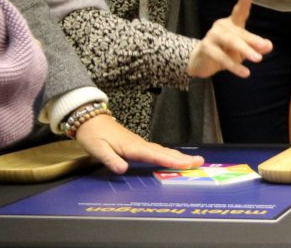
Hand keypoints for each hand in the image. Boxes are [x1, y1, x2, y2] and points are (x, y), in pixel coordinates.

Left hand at [75, 114, 203, 174]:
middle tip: (200, 162)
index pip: (155, 155)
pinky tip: (174, 157)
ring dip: (179, 156)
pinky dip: (169, 154)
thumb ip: (111, 159)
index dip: (171, 161)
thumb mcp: (97, 149)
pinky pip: (158, 150)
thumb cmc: (93, 135)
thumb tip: (123, 170)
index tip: (187, 164)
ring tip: (194, 161)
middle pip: (164, 152)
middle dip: (182, 158)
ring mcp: (140, 143)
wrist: (90, 119)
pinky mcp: (138, 144)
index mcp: (132, 147)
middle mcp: (140, 144)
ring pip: (163, 150)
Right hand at [187, 0, 270, 78]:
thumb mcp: (243, 50)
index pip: (239, 11)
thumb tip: (268, 45)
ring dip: (245, 51)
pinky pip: (222, 57)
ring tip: (258, 59)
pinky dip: (234, 66)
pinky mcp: (206, 48)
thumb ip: (256, 46)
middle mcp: (222, 27)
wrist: (201, 62)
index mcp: (232, 24)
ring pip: (231, 42)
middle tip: (265, 47)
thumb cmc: (226, 51)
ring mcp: (212, 36)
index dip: (244, 1)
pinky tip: (245, 72)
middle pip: (240, 33)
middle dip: (253, 40)